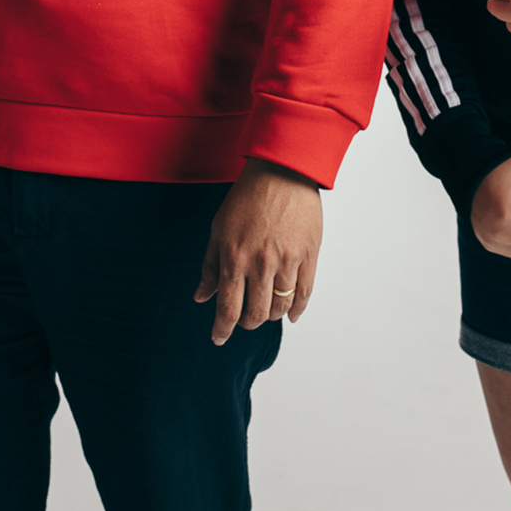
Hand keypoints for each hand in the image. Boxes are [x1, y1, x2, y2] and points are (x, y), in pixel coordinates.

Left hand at [195, 158, 322, 345]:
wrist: (281, 171)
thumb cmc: (247, 198)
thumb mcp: (219, 229)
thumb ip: (210, 266)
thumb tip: (201, 296)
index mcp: (235, 257)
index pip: (228, 308)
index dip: (222, 329)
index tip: (218, 338)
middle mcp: (261, 264)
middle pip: (256, 314)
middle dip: (247, 323)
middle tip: (243, 319)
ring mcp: (288, 261)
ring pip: (280, 308)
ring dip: (271, 316)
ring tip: (265, 310)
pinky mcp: (309, 255)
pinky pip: (304, 294)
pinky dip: (296, 310)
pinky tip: (290, 314)